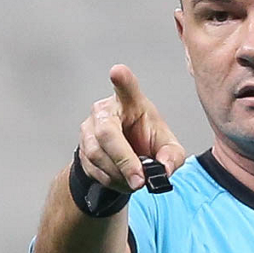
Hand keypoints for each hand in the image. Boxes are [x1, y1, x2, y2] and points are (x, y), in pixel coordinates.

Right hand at [78, 64, 185, 192]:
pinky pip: (93, 168)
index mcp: (130, 102)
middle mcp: (105, 111)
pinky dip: (111, 180)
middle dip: (124, 159)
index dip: (121, 79)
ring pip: (97, 154)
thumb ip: (172, 156)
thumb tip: (164, 169)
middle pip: (107, 131)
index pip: (126, 87)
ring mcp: (89, 129)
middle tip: (139, 179)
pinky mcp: (81, 148)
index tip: (117, 71)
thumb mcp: (167, 147)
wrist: (124, 158)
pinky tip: (122, 179)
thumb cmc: (145, 140)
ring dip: (119, 174)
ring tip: (135, 180)